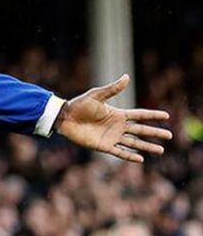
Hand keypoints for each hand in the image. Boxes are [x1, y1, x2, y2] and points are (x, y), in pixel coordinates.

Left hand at [55, 74, 170, 162]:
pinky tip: (141, 159)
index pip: (140, 115)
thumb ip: (112, 89)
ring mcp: (111, 137)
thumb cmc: (79, 105)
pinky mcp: (103, 146)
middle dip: (155, 133)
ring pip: (133, 143)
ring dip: (147, 146)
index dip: (152, 115)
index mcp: (118, 114)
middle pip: (141, 131)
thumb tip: (127, 77)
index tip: (166, 116)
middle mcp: (117, 126)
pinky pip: (119, 152)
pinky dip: (130, 156)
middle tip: (170, 135)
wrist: (64, 118)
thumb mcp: (96, 95)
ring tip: (161, 150)